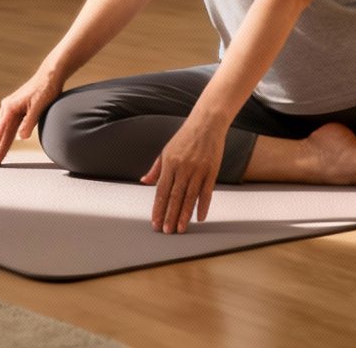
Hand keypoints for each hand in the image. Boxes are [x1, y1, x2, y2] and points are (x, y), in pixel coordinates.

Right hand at [0, 67, 63, 166]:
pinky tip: (4, 143)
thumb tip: (20, 138)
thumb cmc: (46, 88)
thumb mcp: (39, 106)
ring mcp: (12, 108)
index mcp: (10, 109)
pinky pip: (9, 127)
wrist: (51, 74)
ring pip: (4, 131)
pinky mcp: (18, 109)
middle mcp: (7, 108)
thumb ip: (29, 122)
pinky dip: (6, 137)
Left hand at [140, 117, 223, 233]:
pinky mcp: (211, 171)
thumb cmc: (185, 137)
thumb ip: (156, 168)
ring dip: (184, 215)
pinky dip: (203, 206)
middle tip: (167, 231)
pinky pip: (207, 192)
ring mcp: (198, 170)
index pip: (161, 191)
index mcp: (169, 163)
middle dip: (170, 216)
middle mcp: (183, 168)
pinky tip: (200, 217)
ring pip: (190, 197)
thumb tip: (144, 181)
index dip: (158, 208)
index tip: (155, 222)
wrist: (206, 123)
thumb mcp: (166, 150)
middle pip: (175, 197)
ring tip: (180, 229)